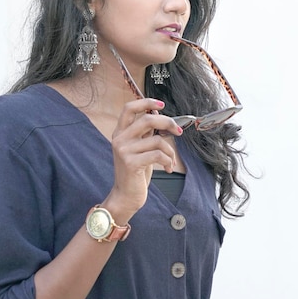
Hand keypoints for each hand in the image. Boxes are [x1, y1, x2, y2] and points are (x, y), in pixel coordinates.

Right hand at [105, 98, 181, 218]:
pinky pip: (158, 155)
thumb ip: (145, 133)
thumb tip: (159, 114)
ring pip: (157, 140)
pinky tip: (168, 168)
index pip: (129, 108)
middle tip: (178, 131)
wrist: (126, 196)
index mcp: (120, 132)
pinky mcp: (131, 163)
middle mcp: (119, 139)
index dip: (146, 102)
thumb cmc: (135, 172)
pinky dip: (168, 161)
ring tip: (170, 160)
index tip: (162, 104)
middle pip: (147, 119)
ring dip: (170, 151)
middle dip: (167, 123)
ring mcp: (123, 150)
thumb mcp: (139, 148)